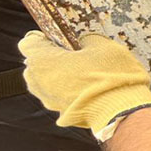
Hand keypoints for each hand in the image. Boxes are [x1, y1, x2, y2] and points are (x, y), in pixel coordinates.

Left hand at [19, 32, 150, 133]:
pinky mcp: (61, 112)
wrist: (122, 110)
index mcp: (42, 60)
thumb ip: (87, 39)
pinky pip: (60, 95)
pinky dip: (70, 90)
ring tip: (86, 72)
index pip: (29, 42)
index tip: (62, 38)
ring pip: (47, 81)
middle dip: (53, 57)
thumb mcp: (104, 45)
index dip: (45, 37)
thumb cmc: (110, 76)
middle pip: (37, 63)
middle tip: (78, 54)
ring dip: (61, 74)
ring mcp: (48, 100)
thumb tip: (84, 42)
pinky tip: (90, 87)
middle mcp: (38, 82)